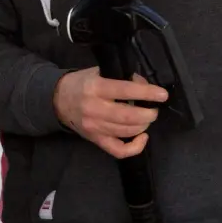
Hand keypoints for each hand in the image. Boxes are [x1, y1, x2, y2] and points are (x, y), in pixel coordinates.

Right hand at [52, 67, 167, 158]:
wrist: (58, 100)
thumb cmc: (81, 83)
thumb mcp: (98, 72)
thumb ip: (120, 76)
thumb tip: (144, 84)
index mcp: (95, 88)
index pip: (125, 90)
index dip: (147, 93)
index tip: (162, 95)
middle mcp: (94, 109)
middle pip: (128, 116)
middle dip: (148, 114)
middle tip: (154, 109)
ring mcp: (94, 127)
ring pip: (126, 132)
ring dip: (143, 126)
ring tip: (147, 118)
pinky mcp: (95, 140)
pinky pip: (118, 150)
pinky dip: (135, 147)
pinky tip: (142, 137)